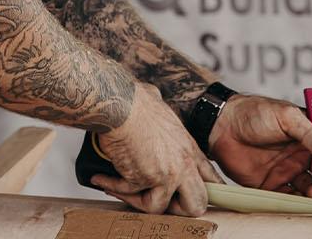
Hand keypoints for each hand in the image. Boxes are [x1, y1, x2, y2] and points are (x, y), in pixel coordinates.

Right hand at [89, 83, 222, 215]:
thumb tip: (155, 102)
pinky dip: (111, 186)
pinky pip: (127, 194)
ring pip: (159, 208)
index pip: (210, 180)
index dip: (203, 193)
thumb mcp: (165, 113)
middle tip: (160, 201)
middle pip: (196, 205)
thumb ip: (165, 121)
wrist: (121, 106)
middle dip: (178, 209)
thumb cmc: (138, 103)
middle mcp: (182, 166)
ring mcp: (164, 175)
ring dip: (137, 201)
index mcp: (189, 150)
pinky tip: (101, 178)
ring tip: (122, 189)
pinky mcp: (141, 180)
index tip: (194, 198)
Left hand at [206, 94, 311, 199]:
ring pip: (309, 188)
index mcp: (309, 134)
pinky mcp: (271, 184)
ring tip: (311, 194)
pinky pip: (288, 197)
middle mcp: (301, 153)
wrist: (220, 125)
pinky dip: (296, 202)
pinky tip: (296, 201)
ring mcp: (286, 170)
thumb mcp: (286, 117)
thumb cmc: (253, 113)